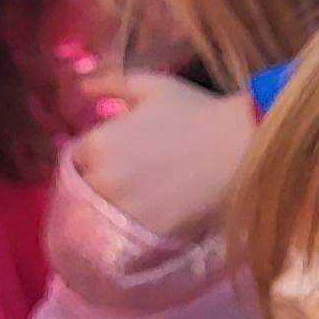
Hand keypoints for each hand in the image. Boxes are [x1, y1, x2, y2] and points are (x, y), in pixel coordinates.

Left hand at [67, 70, 255, 244]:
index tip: (118, 156)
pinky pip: (129, 235)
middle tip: (135, 177)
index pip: (77, 159)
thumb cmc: (196, 111)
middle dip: (103, 182)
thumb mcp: (151, 86)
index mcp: (99, 143)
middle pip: (87, 189)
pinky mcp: (146, 233)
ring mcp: (124, 210)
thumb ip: (110, 83)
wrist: (241, 146)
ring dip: (118, 207)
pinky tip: (158, 213)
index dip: (95, 157)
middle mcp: (103, 179)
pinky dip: (138, 226)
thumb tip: (80, 86)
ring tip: (147, 197)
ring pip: (105, 215)